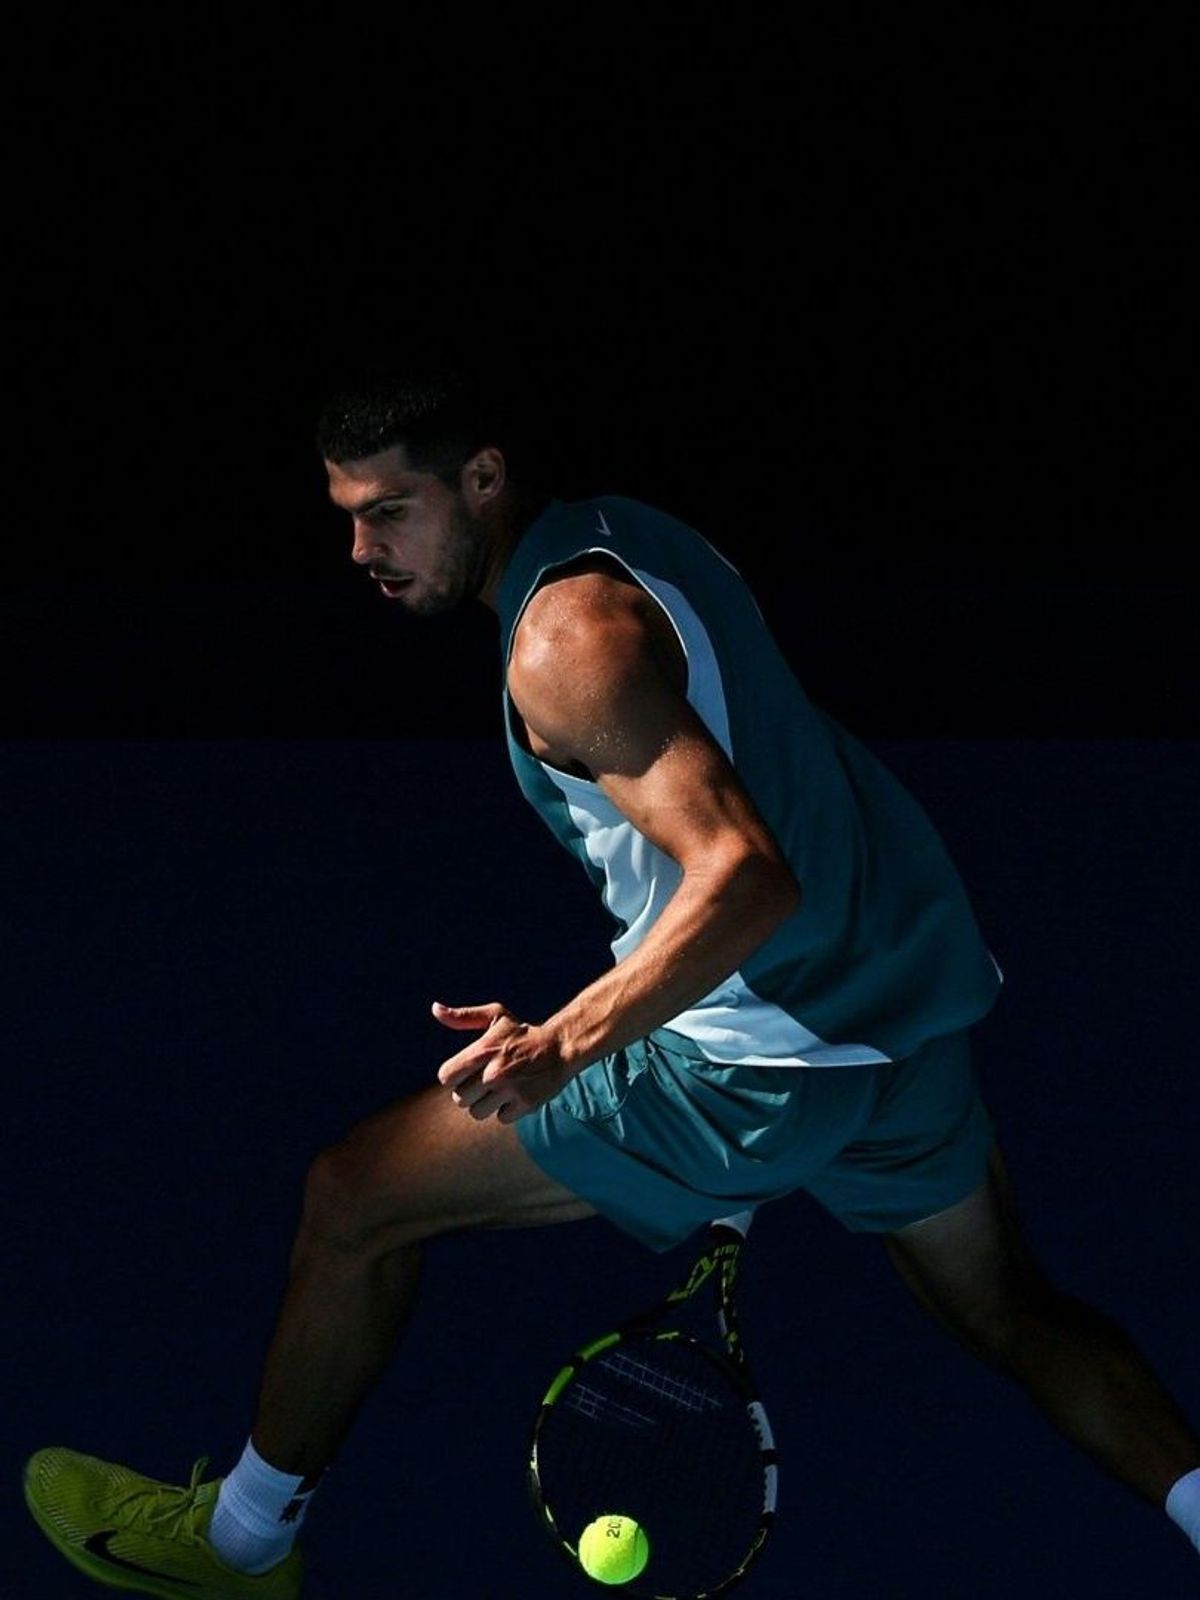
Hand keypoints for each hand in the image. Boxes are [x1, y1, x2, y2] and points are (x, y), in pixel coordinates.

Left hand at [433, 1000, 571, 1123]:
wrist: (560, 1047)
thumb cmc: (522, 1033)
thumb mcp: (495, 1017)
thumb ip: (464, 1017)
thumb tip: (435, 1009)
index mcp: (482, 1051)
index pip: (446, 1077)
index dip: (454, 1076)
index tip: (467, 1071)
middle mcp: (494, 1072)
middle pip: (459, 1099)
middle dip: (470, 1091)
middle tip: (486, 1080)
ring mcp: (510, 1090)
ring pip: (477, 1112)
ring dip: (486, 1103)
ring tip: (499, 1088)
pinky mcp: (526, 1104)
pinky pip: (500, 1119)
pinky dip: (507, 1110)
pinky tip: (515, 1094)